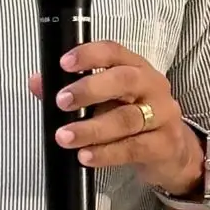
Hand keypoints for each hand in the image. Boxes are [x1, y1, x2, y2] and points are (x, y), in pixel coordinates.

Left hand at [29, 41, 204, 199]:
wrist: (172, 152)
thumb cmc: (134, 120)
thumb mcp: (106, 101)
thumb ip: (72, 91)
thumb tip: (37, 82)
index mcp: (136, 68)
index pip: (114, 52)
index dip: (89, 55)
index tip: (64, 64)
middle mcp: (152, 86)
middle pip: (124, 80)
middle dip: (90, 90)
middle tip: (62, 102)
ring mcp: (163, 115)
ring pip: (127, 119)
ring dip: (92, 128)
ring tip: (65, 137)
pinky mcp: (164, 144)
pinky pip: (134, 148)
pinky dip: (107, 153)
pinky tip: (86, 156)